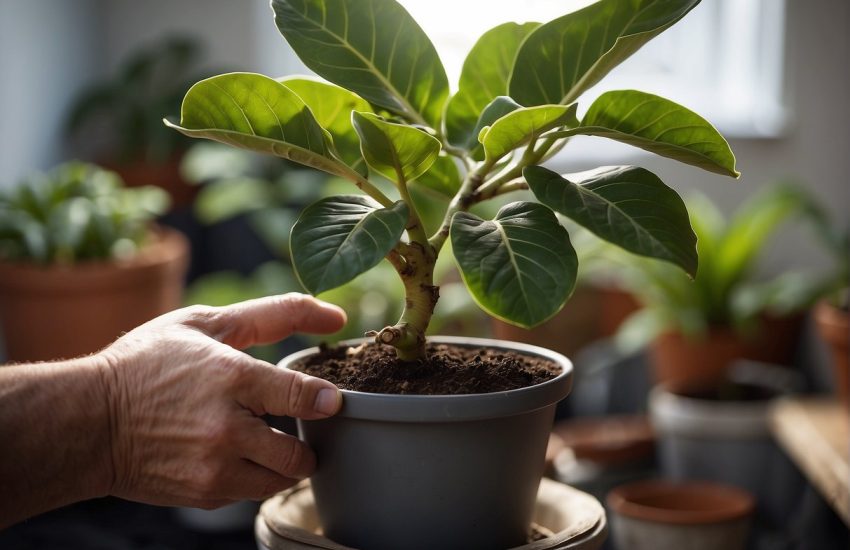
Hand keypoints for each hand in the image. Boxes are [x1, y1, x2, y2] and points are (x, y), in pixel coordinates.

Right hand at [99, 293, 345, 508]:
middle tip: (292, 427)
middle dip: (304, 442)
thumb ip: (272, 315)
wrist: (87, 422)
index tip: (329, 401)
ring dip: (281, 463)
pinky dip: (252, 476)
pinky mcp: (204, 494)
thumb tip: (334, 315)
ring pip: (280, 480)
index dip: (325, 400)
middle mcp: (227, 428)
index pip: (303, 396)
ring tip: (262, 441)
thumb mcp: (204, 323)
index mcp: (231, 377)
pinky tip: (231, 453)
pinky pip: (251, 493)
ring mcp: (214, 467)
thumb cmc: (146, 364)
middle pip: (299, 454)